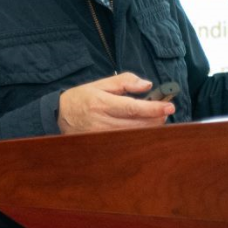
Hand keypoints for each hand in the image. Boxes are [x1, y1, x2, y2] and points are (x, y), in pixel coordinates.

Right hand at [57, 72, 174, 133]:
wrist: (58, 116)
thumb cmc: (81, 97)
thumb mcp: (101, 83)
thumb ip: (125, 81)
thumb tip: (147, 85)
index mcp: (103, 103)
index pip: (133, 108)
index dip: (153, 108)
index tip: (169, 106)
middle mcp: (103, 122)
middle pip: (137, 125)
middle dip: (156, 118)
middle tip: (166, 111)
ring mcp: (102, 136)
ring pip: (134, 135)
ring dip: (150, 128)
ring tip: (157, 118)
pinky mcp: (102, 145)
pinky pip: (126, 142)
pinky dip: (138, 135)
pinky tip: (144, 129)